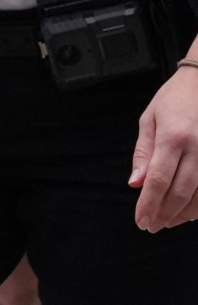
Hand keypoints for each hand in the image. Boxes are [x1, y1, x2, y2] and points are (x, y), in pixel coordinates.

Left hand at [131, 63, 197, 230]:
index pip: (158, 179)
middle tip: (151, 226)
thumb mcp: (149, 119)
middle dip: (164, 213)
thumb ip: (143, 153)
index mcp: (173, 136)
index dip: (149, 204)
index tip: (141, 220)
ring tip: (167, 222)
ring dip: (183, 214)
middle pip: (181, 191)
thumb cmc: (174, 100)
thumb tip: (135, 184)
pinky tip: (190, 213)